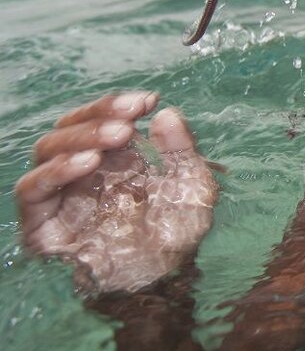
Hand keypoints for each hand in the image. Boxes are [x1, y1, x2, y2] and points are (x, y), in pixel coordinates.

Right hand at [16, 91, 216, 292]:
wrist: (163, 282)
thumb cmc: (176, 234)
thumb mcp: (192, 186)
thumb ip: (182, 149)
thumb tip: (167, 113)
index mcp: (114, 157)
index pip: (103, 119)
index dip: (118, 105)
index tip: (147, 100)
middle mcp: (83, 171)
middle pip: (71, 127)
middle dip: (99, 115)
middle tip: (130, 117)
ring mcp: (61, 195)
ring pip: (48, 149)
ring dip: (80, 137)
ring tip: (117, 136)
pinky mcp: (42, 223)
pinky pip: (33, 190)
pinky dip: (56, 171)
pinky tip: (87, 162)